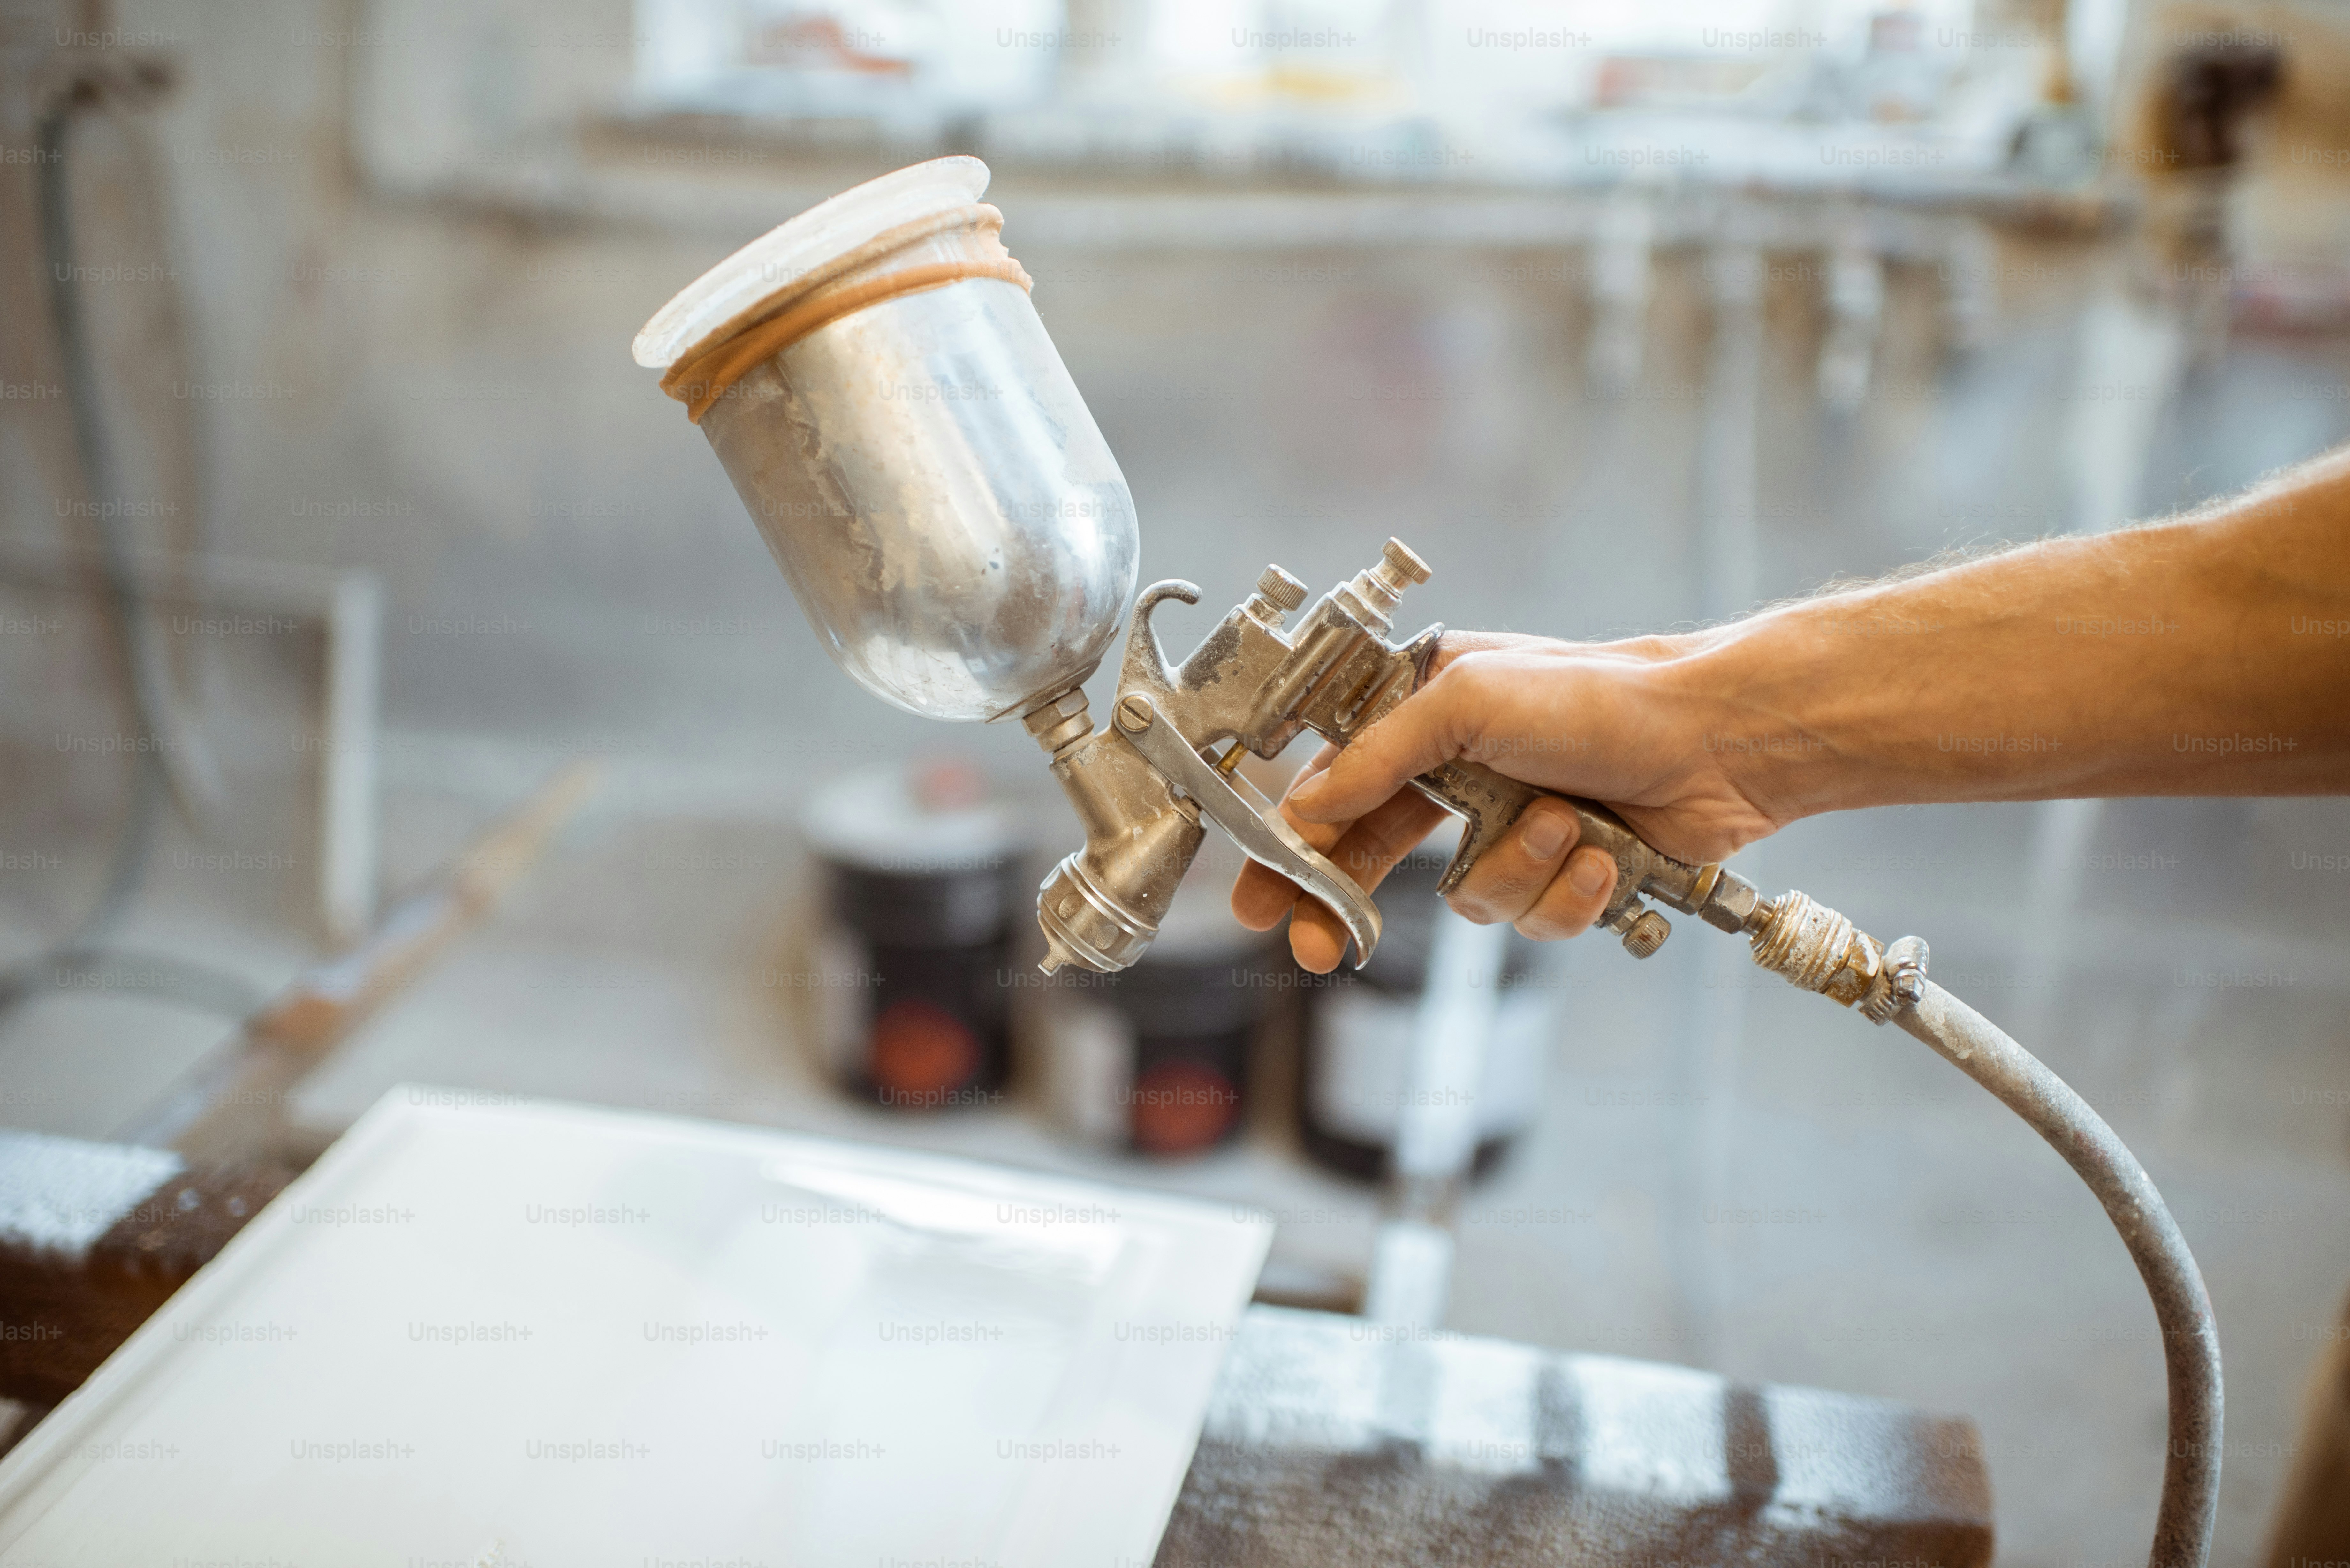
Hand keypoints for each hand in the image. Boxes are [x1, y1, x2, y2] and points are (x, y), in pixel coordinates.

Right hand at [1230, 630, 1785, 971]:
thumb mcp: (1467, 700)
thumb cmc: (1598, 697)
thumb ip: (1378, 756)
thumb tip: (1308, 804)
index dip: (1296, 845)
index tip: (1263, 896)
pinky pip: (1534, 919)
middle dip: (1353, 905)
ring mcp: (1512, 828)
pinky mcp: (1564, 875)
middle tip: (1322, 946)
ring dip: (1518, 870)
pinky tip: (1600, 856)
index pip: (1335, 788)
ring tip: (1563, 824)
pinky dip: (1569, 893)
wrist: (1714, 741)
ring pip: (1471, 901)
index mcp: (1427, 718)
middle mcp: (1463, 777)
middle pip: (1377, 862)